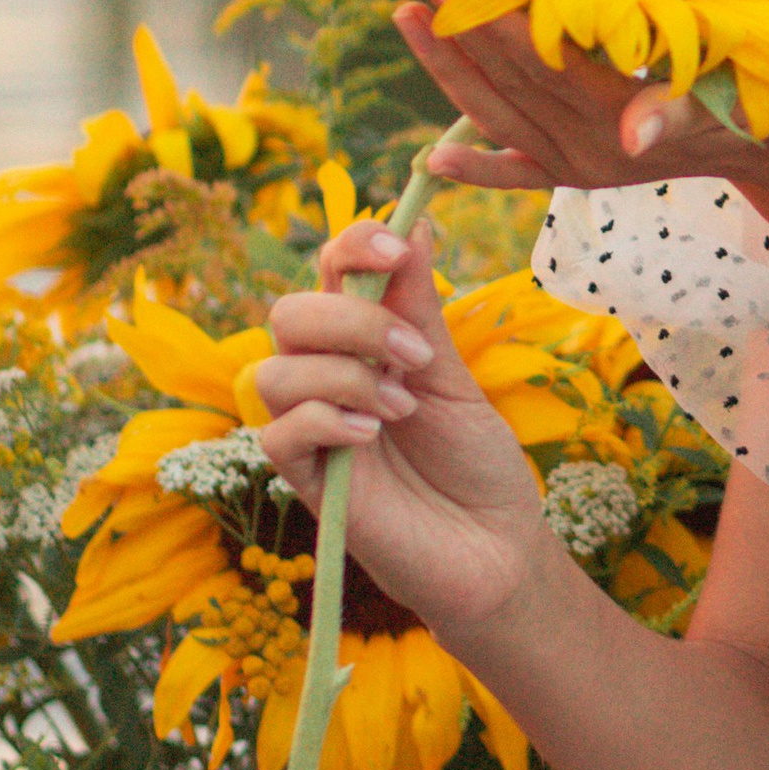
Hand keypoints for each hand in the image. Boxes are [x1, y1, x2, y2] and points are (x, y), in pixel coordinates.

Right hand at [252, 219, 550, 639]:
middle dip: (350, 317)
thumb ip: (420, 309)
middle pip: (290, 314)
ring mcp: (312, 430)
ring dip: (343, 375)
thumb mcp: (455, 376)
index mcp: (363, 342)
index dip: (352, 244)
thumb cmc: (475, 462)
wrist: (496, 547)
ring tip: (403, 407)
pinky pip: (278, 434)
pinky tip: (374, 435)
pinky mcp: (305, 483)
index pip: (330, 271)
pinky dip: (325, 420)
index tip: (399, 245)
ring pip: (272, 371)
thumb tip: (413, 222)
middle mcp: (327, 379)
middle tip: (414, 352)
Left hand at [393, 0, 768, 209]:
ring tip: (409, 22)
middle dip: (461, 34)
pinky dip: (476, 169)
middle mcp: (591, 151)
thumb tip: (634, 129)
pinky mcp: (580, 175)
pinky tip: (434, 160)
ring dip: (449, 75)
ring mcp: (580, 166)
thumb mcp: (732, 91)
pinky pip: (517, 173)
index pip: (542, 64)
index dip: (494, 22)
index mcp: (621, 117)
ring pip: (498, 120)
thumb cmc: (762, 90)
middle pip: (509, 87)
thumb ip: (679, 111)